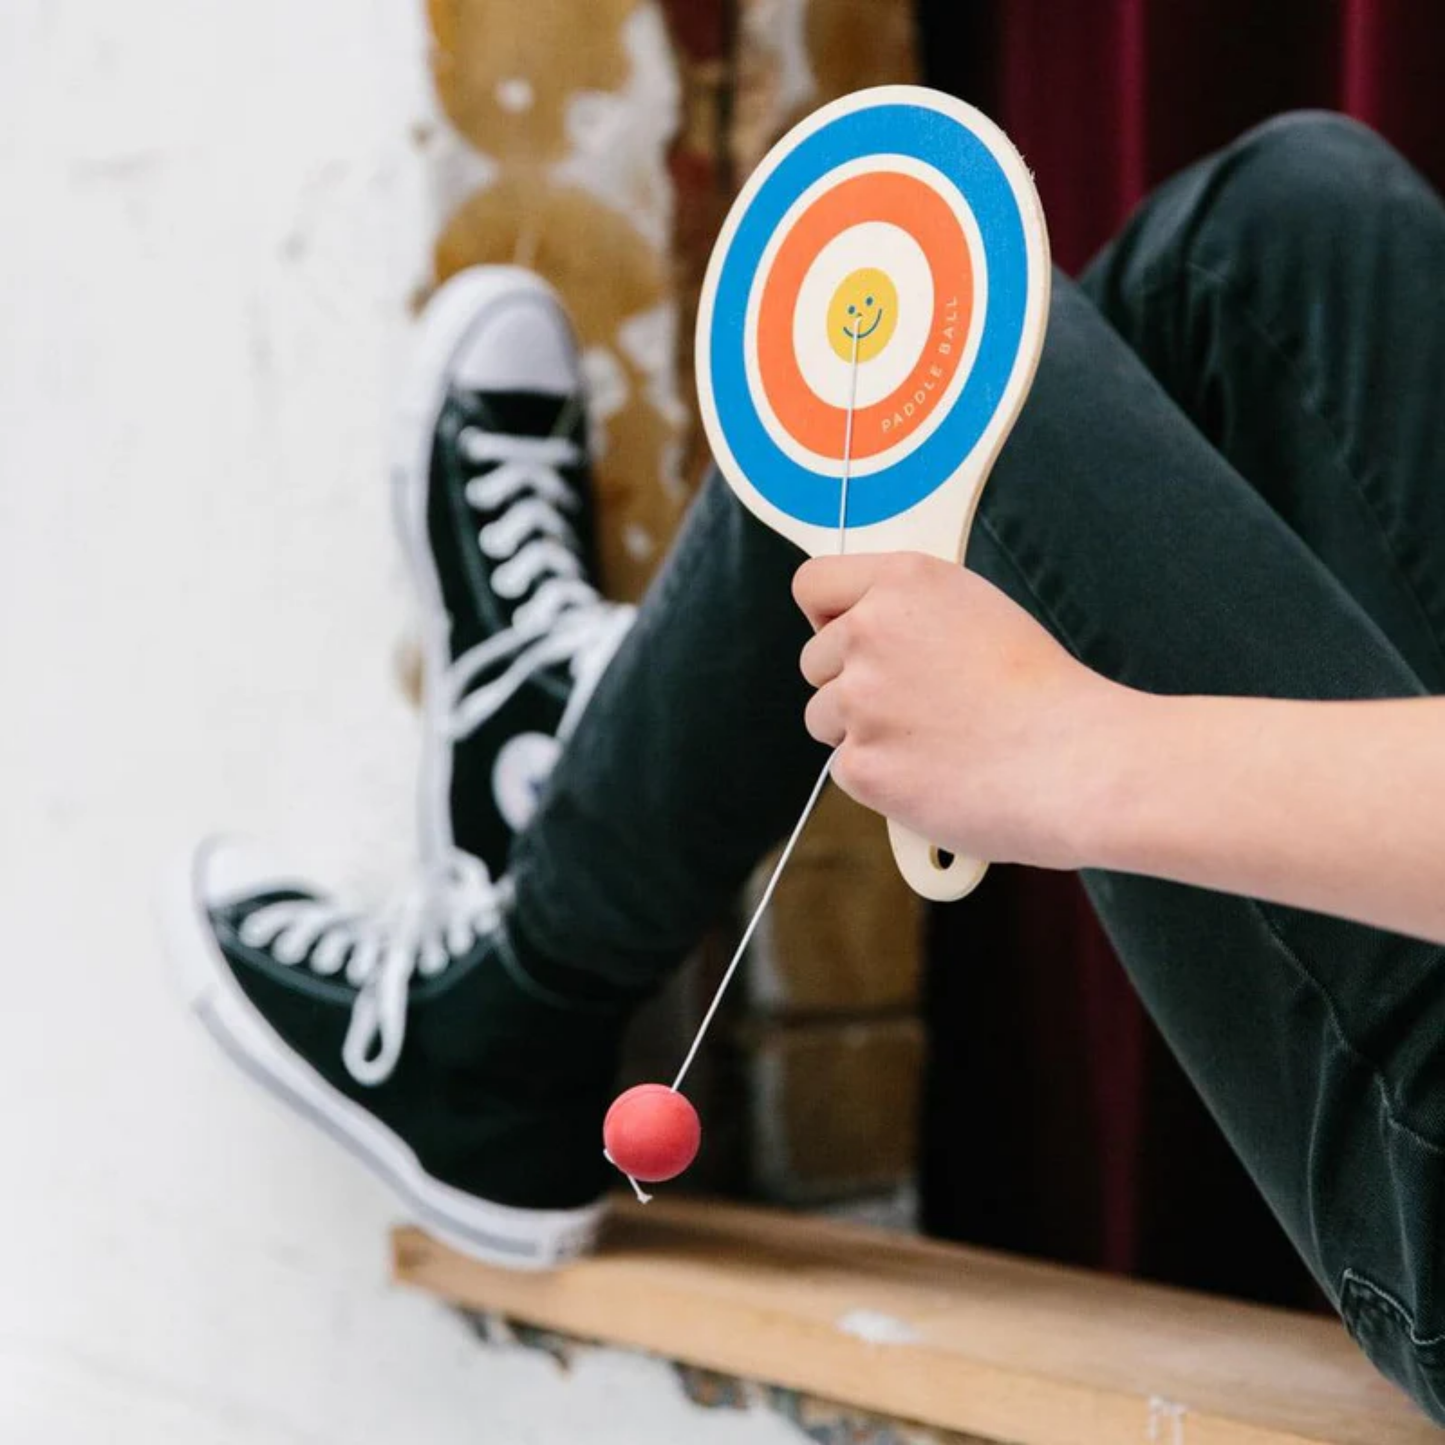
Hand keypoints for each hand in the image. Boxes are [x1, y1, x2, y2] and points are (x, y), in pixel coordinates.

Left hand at [794, 552, 1131, 869]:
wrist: (1080, 763)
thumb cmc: (1047, 694)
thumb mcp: (979, 611)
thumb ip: (911, 612)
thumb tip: (863, 629)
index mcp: (901, 583)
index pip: (812, 585)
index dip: (828, 618)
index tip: (851, 641)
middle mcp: (868, 631)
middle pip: (814, 660)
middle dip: (851, 683)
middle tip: (916, 706)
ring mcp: (859, 700)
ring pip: (824, 718)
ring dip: (863, 733)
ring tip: (933, 741)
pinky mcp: (861, 765)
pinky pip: (846, 770)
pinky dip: (881, 780)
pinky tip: (934, 774)